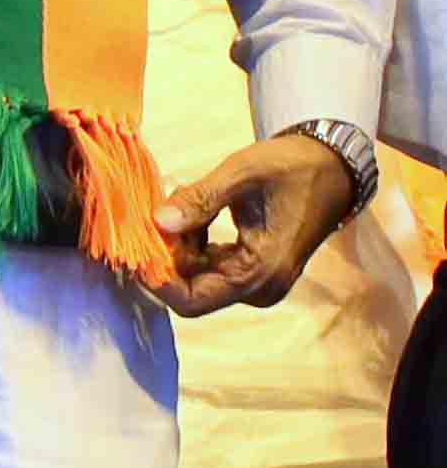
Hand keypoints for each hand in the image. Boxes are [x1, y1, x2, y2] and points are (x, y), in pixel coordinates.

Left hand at [149, 132, 364, 317]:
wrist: (332, 167)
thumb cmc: (291, 167)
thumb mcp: (241, 174)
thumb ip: (199, 199)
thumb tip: (157, 222)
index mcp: (261, 272)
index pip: (192, 300)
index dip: (157, 280)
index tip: (135, 245)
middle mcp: (261, 287)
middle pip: (190, 288)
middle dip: (166, 254)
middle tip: (153, 213)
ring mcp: (258, 282)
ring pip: (196, 276)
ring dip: (178, 244)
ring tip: (182, 201)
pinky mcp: (254, 271)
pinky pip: (209, 267)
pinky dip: (192, 244)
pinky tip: (193, 211)